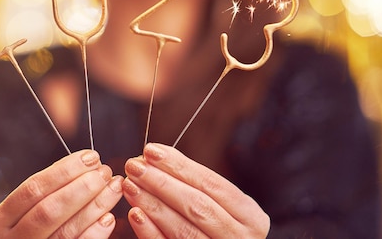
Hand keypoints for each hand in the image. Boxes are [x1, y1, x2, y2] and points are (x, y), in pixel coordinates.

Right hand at [0, 149, 123, 238]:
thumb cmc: (32, 229)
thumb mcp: (26, 210)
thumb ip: (49, 189)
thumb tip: (86, 162)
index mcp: (1, 222)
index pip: (33, 189)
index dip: (64, 170)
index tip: (90, 157)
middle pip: (49, 210)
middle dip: (81, 187)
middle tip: (103, 172)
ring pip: (66, 231)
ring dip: (95, 205)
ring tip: (113, 187)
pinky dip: (96, 233)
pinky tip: (109, 217)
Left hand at [122, 143, 269, 238]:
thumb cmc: (219, 225)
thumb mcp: (221, 204)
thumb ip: (194, 183)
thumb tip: (154, 154)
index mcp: (250, 217)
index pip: (212, 184)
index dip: (180, 166)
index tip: (151, 150)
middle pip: (197, 206)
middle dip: (162, 182)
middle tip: (134, 165)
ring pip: (183, 230)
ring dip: (152, 204)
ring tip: (130, 185)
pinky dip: (150, 231)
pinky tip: (135, 213)